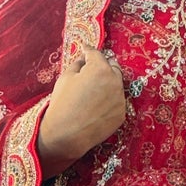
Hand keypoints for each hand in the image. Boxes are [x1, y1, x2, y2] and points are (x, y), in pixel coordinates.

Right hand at [37, 49, 126, 171]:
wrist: (67, 135)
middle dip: (102, 65)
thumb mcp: (66, 78)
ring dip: (107, 83)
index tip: (85, 49)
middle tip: (91, 70)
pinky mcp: (121, 114)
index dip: (88, 51)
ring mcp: (120, 99)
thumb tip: (84, 58)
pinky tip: (96, 106)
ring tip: (93, 90)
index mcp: (101, 69)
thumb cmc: (63, 104)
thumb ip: (78, 63)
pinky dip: (109, 100)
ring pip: (116, 85)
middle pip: (112, 67)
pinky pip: (116, 101)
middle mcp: (115, 81)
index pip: (96, 54)